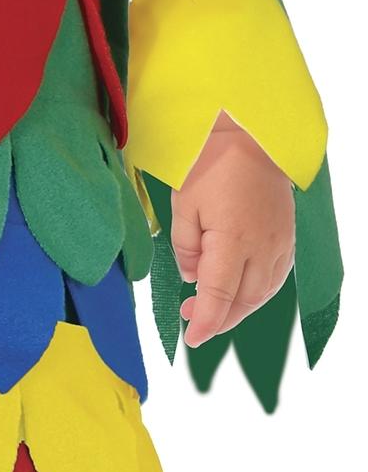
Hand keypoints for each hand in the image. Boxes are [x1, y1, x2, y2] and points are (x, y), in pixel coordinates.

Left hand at [171, 111, 294, 345]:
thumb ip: (185, 246)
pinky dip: (257, 292)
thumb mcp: (184, 203)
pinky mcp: (287, 235)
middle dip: (218, 317)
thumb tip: (191, 276)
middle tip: (190, 317)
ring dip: (238, 308)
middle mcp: (262, 247)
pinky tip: (241, 291)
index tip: (192, 338)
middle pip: (244, 301)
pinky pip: (275, 276)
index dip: (206, 322)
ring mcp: (279, 242)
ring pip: (263, 293)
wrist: (251, 133)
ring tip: (211, 309)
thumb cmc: (211, 162)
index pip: (220, 296)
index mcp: (233, 240)